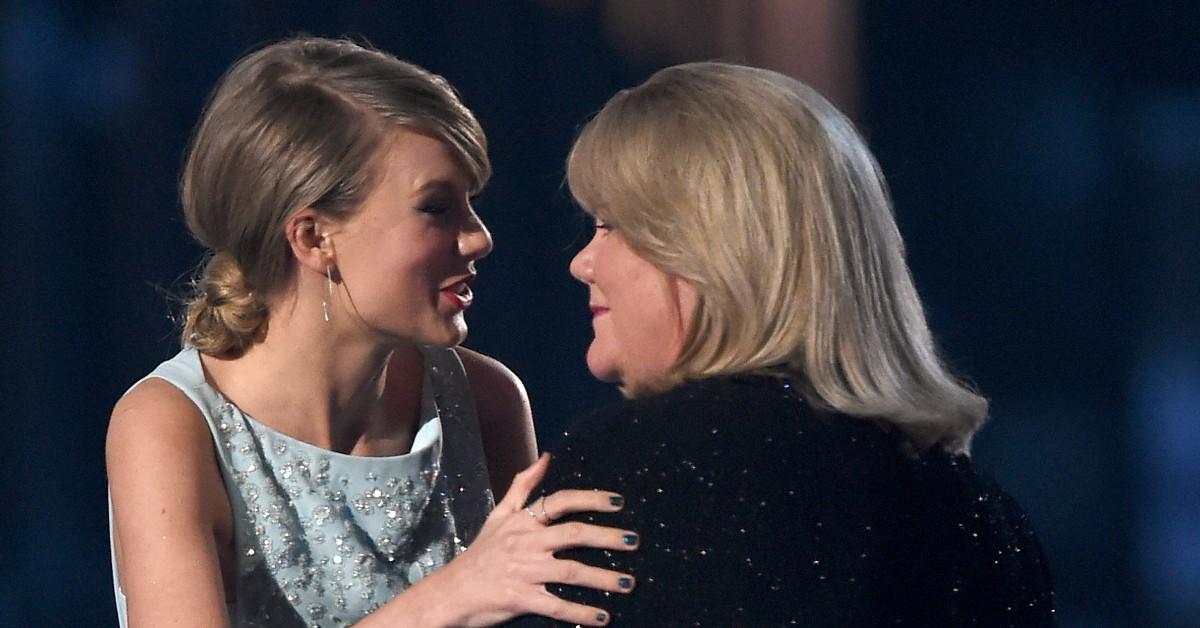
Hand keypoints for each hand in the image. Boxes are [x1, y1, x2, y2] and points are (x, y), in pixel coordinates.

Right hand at [431, 453, 636, 625]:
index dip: (591, 499)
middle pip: (574, 534)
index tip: (619, 502)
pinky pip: (557, 605)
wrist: (450, 593)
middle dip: (607, 537)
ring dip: (603, 578)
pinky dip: (581, 612)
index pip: (560, 502)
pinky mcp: (521, 599)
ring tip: (628, 583)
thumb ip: (523, 486)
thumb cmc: (479, 554)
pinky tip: (603, 617)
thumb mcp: (499, 515)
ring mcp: (524, 571)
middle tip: (634, 541)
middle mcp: (526, 543)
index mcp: (523, 522)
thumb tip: (546, 458)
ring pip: (571, 571)